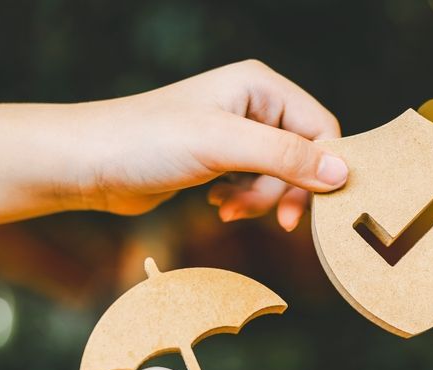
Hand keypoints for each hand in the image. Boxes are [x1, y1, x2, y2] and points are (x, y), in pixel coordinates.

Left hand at [69, 60, 346, 229]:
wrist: (89, 163)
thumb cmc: (147, 141)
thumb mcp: (223, 146)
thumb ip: (286, 157)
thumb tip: (343, 174)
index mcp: (261, 86)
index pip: (321, 129)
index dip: (321, 171)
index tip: (303, 210)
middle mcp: (253, 104)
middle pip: (303, 157)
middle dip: (284, 191)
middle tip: (272, 220)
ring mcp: (237, 133)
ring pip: (280, 177)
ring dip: (260, 201)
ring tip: (225, 208)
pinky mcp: (221, 159)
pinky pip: (256, 186)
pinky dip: (244, 201)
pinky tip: (216, 204)